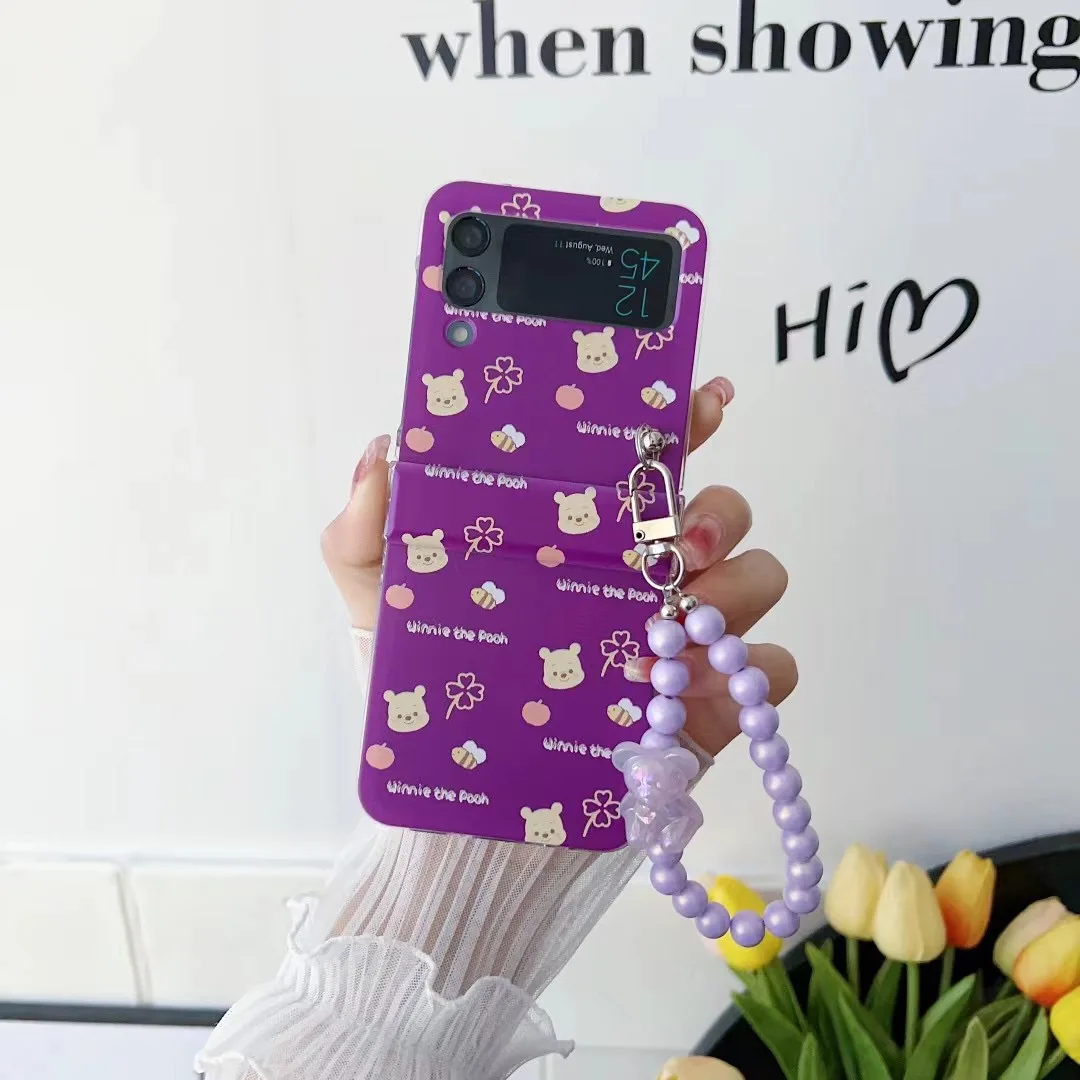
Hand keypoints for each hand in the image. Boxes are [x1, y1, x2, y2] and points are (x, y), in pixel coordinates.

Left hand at [321, 376, 796, 758]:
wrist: (470, 798)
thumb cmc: (433, 687)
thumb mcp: (383, 601)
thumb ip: (368, 529)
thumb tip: (383, 450)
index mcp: (588, 532)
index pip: (652, 459)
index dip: (686, 418)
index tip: (703, 400)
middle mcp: (648, 572)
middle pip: (723, 508)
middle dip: (717, 513)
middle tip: (678, 543)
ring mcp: (686, 634)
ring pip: (759, 574)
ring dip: (733, 591)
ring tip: (667, 630)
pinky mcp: (712, 702)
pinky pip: (772, 669)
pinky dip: (750, 671)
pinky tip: (685, 686)